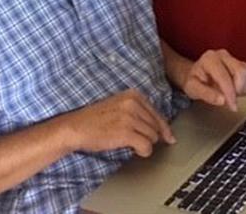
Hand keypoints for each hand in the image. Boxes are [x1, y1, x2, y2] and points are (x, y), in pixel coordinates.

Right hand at [61, 89, 175, 157]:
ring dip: (146, 144)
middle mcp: (133, 104)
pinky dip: (144, 151)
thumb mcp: (119, 105)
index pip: (157, 114)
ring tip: (133, 144)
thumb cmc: (95, 119)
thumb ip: (138, 111)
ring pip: (153, 137)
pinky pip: (146, 146)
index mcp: (133, 95)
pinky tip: (136, 151)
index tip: (169, 137)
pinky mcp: (125, 133)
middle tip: (143, 142)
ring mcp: (130, 117)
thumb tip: (160, 127)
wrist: (76, 127)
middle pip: (156, 126)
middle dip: (153, 137)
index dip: (164, 128)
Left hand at [182, 49, 245, 111]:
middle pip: (241, 72)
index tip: (232, 106)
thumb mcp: (193, 89)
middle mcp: (223, 56)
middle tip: (230, 100)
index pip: (225, 76)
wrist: (197, 75)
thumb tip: (222, 100)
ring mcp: (234, 59)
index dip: (230, 93)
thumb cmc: (195, 81)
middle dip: (238, 90)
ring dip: (244, 88)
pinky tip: (238, 90)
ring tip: (232, 94)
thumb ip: (206, 95)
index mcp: (210, 59)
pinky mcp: (242, 64)